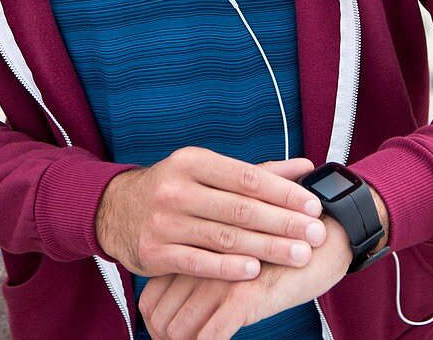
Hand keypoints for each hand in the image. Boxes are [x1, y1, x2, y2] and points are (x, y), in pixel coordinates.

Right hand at [94, 148, 325, 281]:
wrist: (116, 210)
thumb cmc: (174, 188)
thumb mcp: (207, 171)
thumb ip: (257, 172)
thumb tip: (305, 167)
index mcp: (193, 161)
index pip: (247, 177)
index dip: (283, 192)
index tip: (313, 205)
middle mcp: (176, 188)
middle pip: (240, 208)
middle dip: (283, 223)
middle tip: (316, 235)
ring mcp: (164, 221)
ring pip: (223, 237)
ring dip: (266, 248)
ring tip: (298, 255)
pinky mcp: (155, 252)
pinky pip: (198, 262)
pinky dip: (227, 268)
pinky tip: (254, 271)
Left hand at [139, 213, 352, 339]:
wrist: (325, 230)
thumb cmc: (281, 242)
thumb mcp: (238, 251)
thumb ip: (210, 267)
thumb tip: (185, 305)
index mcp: (194, 248)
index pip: (152, 296)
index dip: (154, 322)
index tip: (167, 334)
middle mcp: (200, 259)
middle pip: (159, 314)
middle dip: (166, 338)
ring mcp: (220, 276)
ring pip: (180, 329)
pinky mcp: (244, 293)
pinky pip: (212, 335)